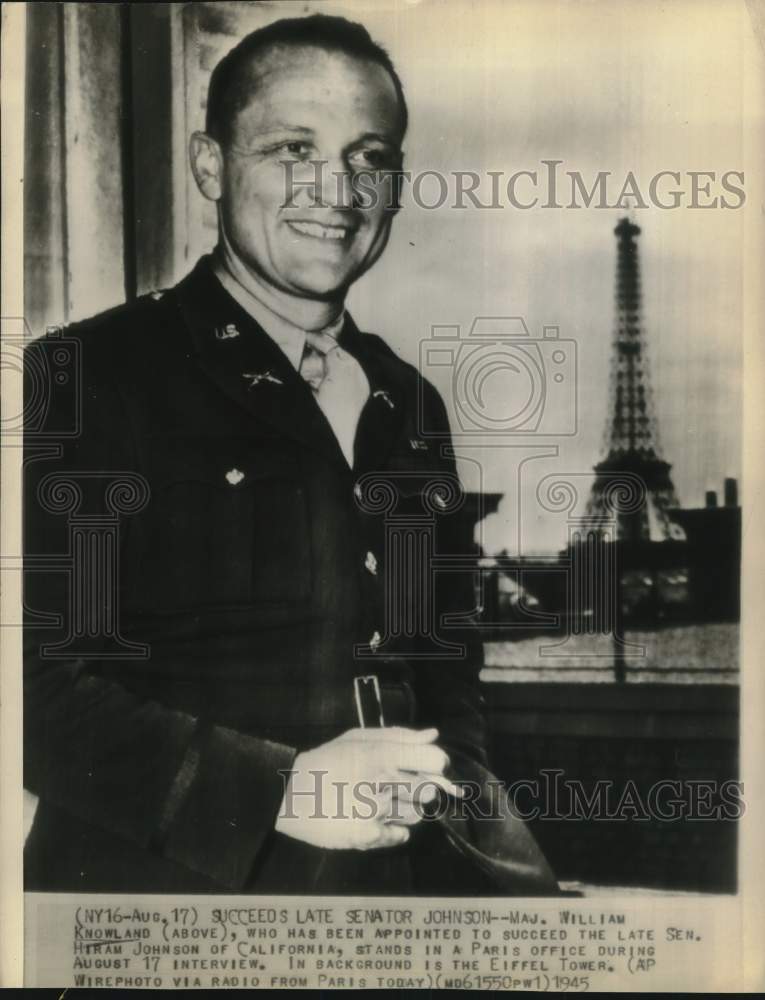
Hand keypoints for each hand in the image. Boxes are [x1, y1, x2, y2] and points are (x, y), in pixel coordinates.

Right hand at [274, 726, 460, 849]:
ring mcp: (376, 812)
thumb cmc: (325, 761)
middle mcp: (382, 783)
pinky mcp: (369, 836)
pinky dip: (395, 828)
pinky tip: (376, 817)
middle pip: (429, 789)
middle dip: (420, 786)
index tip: (426, 764)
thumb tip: (433, 736)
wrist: (289, 796)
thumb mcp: (357, 739)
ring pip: (417, 813)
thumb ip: (398, 736)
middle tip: (399, 784)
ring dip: (406, 807)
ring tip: (381, 800)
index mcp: (380, 754)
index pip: (435, 759)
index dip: (434, 762)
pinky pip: (402, 834)